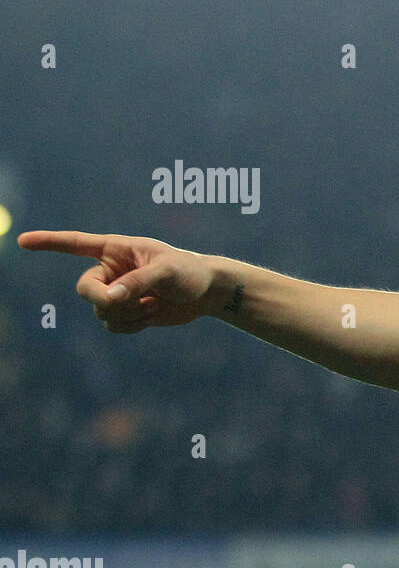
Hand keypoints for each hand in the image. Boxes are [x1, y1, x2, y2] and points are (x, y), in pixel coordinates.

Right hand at [17, 230, 215, 332]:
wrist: (207, 292)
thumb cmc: (190, 272)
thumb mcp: (167, 271)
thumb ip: (138, 282)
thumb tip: (110, 298)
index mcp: (116, 249)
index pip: (76, 244)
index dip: (49, 243)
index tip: (23, 241)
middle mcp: (111, 270)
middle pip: (85, 290)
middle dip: (104, 299)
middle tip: (126, 300)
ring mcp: (118, 292)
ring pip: (101, 311)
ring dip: (127, 313)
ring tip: (154, 303)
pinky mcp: (127, 312)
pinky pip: (114, 325)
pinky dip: (131, 325)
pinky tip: (152, 314)